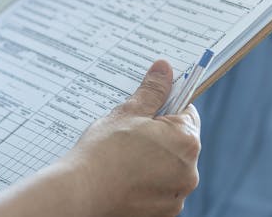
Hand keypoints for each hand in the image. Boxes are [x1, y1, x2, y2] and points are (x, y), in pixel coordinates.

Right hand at [61, 60, 200, 216]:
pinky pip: (160, 191)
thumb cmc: (103, 151)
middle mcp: (189, 171)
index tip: (147, 112)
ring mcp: (177, 196)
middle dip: (158, 137)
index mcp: (186, 141)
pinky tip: (124, 179)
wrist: (81, 193)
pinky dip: (147, 184)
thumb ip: (152, 90)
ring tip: (123, 159)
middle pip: (179, 143)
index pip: (187, 113)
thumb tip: (164, 68)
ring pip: (169, 168)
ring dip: (153, 162)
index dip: (166, 108)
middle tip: (129, 135)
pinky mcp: (164, 214)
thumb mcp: (128, 112)